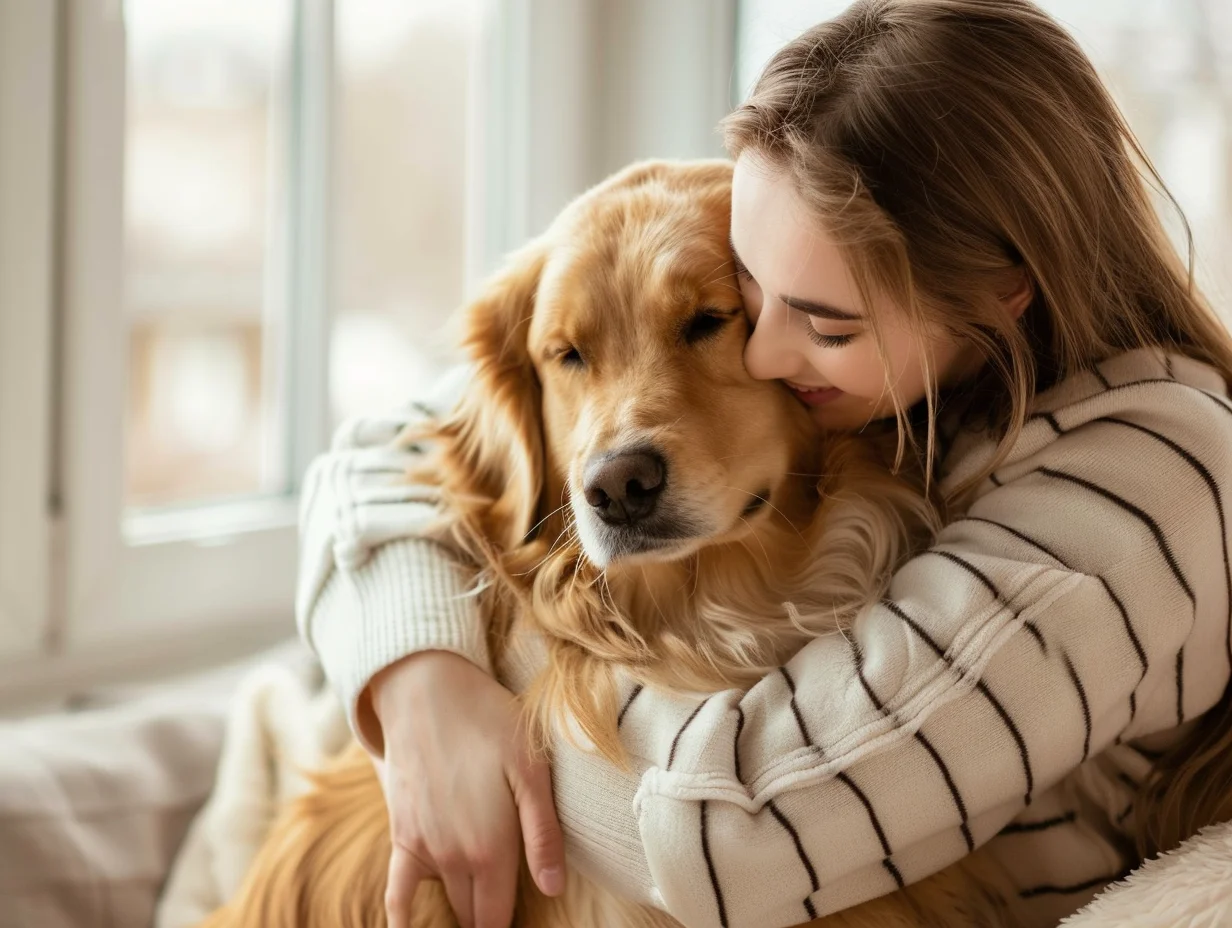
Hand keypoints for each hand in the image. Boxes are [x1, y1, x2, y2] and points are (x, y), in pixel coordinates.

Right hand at [367, 650, 565, 927]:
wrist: (425, 691)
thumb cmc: (488, 721)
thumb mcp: (531, 768)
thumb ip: (543, 834)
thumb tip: (552, 888)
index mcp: (491, 848)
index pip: (498, 917)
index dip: (508, 926)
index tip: (520, 924)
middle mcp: (454, 857)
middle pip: (473, 914)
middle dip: (489, 919)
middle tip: (504, 909)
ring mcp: (423, 848)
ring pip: (447, 901)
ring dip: (462, 909)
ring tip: (477, 911)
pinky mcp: (400, 834)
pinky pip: (396, 894)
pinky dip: (402, 921)